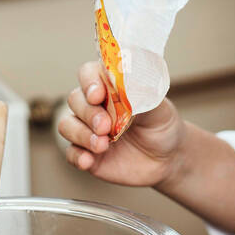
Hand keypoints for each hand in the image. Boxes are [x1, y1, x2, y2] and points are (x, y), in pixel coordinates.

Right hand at [56, 60, 183, 187]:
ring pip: (67, 125)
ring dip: (81, 135)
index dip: (89, 82)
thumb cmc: (161, 124)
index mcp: (109, 86)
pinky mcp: (86, 153)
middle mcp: (94, 105)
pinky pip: (71, 153)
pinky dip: (77, 156)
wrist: (167, 157)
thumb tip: (127, 83)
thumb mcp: (159, 107)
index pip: (88, 73)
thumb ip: (141, 94)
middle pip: (75, 100)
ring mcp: (87, 129)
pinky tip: (89, 161)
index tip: (98, 95)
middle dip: (88, 112)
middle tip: (105, 126)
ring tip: (102, 146)